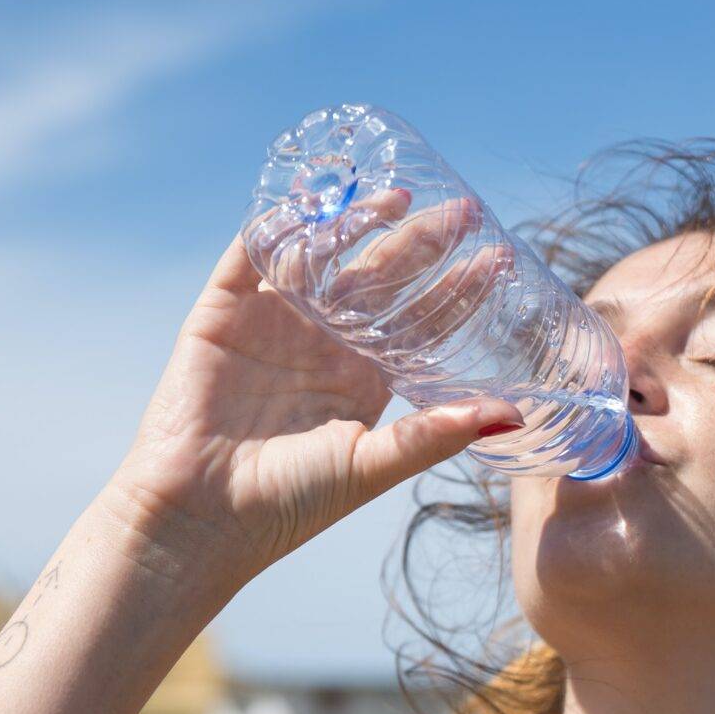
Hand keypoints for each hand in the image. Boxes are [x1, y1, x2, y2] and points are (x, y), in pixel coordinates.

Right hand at [101, 190, 522, 588]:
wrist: (201, 517)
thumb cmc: (290, 504)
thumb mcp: (372, 466)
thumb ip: (435, 435)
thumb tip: (513, 415)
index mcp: (365, 378)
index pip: (423, 321)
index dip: (459, 289)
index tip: (500, 256)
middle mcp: (325, 344)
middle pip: (380, 277)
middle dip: (421, 242)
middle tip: (461, 209)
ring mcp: (274, 323)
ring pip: (322, 255)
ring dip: (355, 222)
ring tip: (395, 196)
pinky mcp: (223, 313)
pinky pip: (252, 254)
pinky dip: (277, 224)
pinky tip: (311, 198)